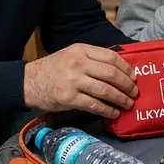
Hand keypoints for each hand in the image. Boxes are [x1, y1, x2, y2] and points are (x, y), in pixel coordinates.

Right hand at [22, 43, 137, 118]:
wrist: (28, 82)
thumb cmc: (53, 69)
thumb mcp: (71, 55)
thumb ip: (92, 59)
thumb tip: (119, 71)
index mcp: (81, 50)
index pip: (111, 57)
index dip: (126, 68)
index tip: (134, 76)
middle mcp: (78, 64)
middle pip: (111, 74)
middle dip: (127, 85)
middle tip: (134, 92)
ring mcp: (74, 81)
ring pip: (105, 90)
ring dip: (120, 99)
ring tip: (128, 104)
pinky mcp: (69, 98)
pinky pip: (94, 105)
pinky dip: (107, 110)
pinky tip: (114, 113)